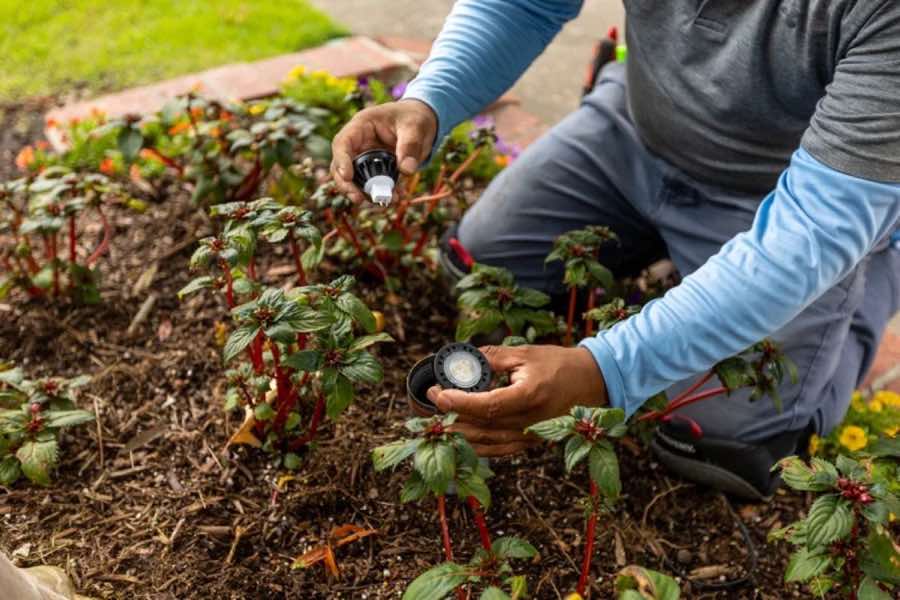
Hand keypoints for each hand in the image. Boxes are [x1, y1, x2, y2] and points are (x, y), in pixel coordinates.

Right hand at [330, 99, 437, 201]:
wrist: (423, 122)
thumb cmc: (414, 117)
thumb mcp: (415, 127)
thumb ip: (410, 147)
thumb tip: (407, 171)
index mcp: (362, 125)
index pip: (342, 142)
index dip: (341, 160)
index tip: (347, 177)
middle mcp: (359, 143)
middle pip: (342, 165)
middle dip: (347, 185)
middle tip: (358, 199)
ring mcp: (366, 157)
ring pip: (355, 179)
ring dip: (365, 192)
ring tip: (383, 201)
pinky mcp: (377, 170)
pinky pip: (374, 184)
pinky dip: (382, 192)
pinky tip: (396, 197)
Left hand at [427, 345, 607, 455]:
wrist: (592, 382)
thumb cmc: (558, 364)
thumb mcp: (524, 354)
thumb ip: (492, 358)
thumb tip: (461, 361)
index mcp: (530, 396)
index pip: (487, 406)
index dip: (460, 402)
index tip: (438, 392)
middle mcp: (530, 421)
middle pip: (483, 426)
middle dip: (452, 414)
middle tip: (432, 398)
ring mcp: (532, 436)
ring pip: (488, 442)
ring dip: (459, 433)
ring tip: (438, 419)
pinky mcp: (531, 442)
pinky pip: (499, 449)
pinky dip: (477, 447)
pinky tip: (460, 439)